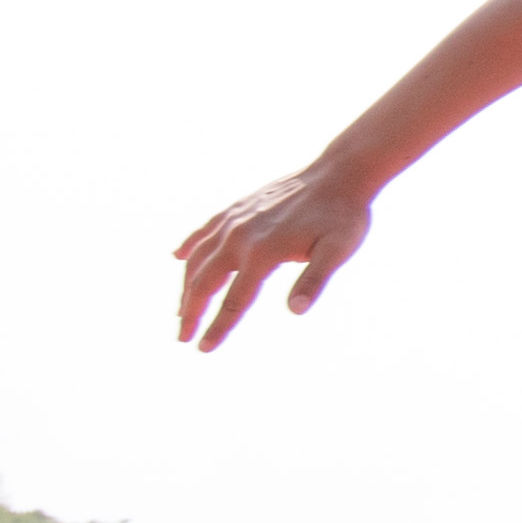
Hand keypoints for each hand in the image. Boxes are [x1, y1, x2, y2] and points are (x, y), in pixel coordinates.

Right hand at [173, 168, 374, 351]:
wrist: (339, 173)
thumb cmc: (343, 216)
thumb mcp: (338, 250)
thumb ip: (315, 280)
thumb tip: (296, 310)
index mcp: (263, 252)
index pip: (234, 300)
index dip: (217, 328)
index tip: (202, 349)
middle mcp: (240, 236)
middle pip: (204, 281)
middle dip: (191, 312)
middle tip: (182, 337)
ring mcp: (235, 220)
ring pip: (198, 257)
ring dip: (186, 285)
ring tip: (181, 310)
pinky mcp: (237, 208)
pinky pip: (204, 230)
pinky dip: (189, 245)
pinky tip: (178, 256)